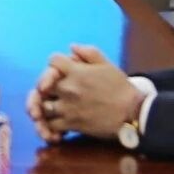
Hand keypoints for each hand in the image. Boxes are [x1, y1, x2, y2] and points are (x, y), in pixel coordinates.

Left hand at [27, 45, 142, 139]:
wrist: (131, 113)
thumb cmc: (121, 88)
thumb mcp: (107, 64)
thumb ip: (88, 53)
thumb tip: (71, 47)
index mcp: (76, 72)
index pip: (53, 61)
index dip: (55, 64)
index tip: (60, 69)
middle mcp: (68, 88)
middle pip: (41, 85)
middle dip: (44, 86)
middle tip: (48, 91)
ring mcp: (67, 107)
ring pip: (42, 107)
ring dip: (44, 107)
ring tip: (49, 108)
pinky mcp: (71, 124)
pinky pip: (51, 125)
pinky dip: (49, 126)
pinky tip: (54, 124)